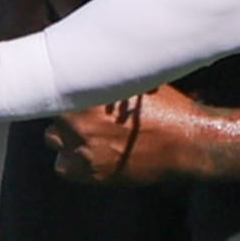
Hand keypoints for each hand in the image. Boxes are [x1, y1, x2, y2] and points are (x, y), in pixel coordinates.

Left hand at [43, 84, 200, 185]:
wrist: (186, 144)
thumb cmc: (166, 109)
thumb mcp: (135, 83)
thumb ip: (105, 78)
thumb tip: (88, 65)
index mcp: (90, 95)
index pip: (55, 87)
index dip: (60, 87)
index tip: (64, 86)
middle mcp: (81, 124)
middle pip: (53, 114)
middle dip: (66, 112)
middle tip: (83, 111)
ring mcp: (85, 152)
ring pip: (53, 140)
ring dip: (65, 136)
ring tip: (86, 132)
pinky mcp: (93, 175)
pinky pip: (64, 167)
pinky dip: (72, 161)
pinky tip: (89, 153)